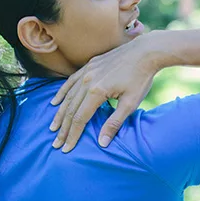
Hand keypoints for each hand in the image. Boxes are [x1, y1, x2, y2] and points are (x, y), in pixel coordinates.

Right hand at [49, 34, 160, 151]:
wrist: (145, 52)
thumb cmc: (141, 78)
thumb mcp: (130, 104)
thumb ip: (114, 123)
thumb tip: (102, 143)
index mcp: (97, 92)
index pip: (79, 119)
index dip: (72, 135)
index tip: (66, 148)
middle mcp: (87, 81)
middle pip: (70, 109)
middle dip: (63, 129)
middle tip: (56, 144)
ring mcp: (87, 71)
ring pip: (68, 96)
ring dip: (60, 113)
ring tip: (54, 127)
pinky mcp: (90, 65)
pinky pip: (71, 81)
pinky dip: (62, 92)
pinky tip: (56, 101)